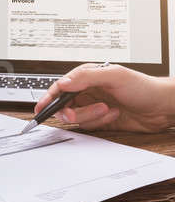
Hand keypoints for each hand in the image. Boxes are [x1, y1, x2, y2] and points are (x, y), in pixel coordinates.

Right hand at [35, 63, 174, 131]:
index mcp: (86, 76)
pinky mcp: (99, 119)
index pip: (60, 87)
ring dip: (91, 116)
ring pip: (76, 117)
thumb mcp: (114, 76)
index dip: (48, 98)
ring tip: (108, 109)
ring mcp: (92, 106)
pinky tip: (113, 115)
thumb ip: (86, 77)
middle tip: (77, 114)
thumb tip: (63, 83)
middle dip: (72, 112)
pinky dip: (100, 122)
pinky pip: (88, 126)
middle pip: (64, 105)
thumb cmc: (143, 87)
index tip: (40, 108)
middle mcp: (87, 91)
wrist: (162, 107)